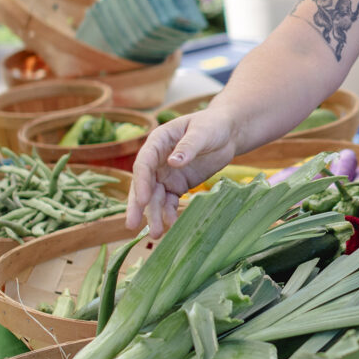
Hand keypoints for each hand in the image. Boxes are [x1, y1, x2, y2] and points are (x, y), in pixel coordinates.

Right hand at [127, 110, 235, 238]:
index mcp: (158, 142)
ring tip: (156, 233)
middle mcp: (157, 160)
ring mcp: (166, 174)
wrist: (227, 132)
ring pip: (155, 197)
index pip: (143, 163)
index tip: (143, 200)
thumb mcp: (202, 132)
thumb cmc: (212, 125)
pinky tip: (171, 224)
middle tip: (131, 224)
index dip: (140, 182)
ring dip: (154, 214)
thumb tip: (172, 162)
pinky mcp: (178, 185)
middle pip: (144, 184)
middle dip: (138, 205)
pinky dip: (169, 213)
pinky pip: (170, 201)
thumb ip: (188, 147)